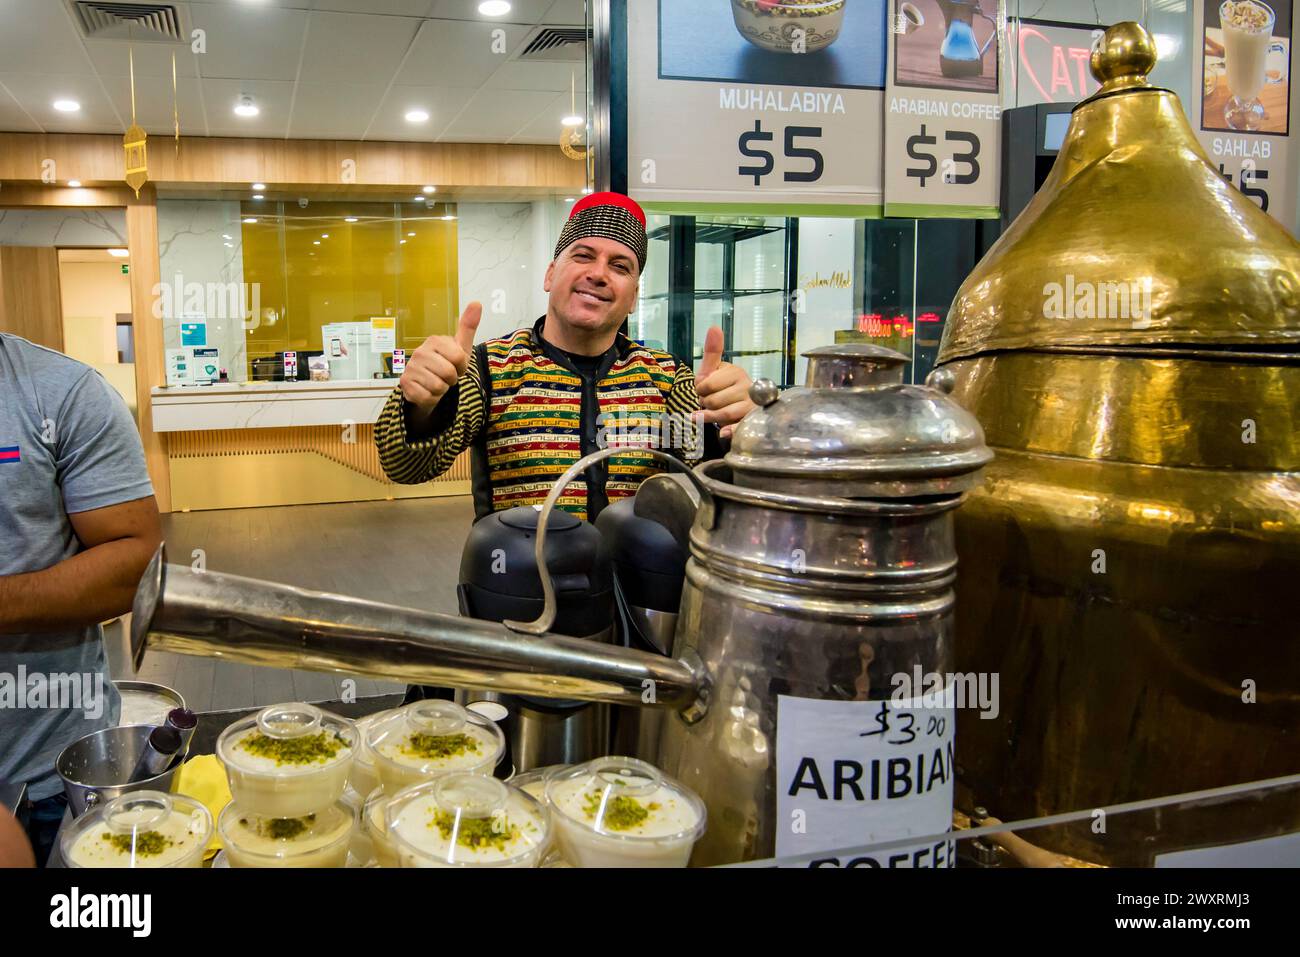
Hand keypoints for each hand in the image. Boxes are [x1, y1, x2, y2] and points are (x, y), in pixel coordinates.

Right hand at [400, 302, 481, 412]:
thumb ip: (468, 326)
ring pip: (439, 387)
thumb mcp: (460, 347)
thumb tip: (476, 303)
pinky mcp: (405, 385)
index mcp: (434, 341)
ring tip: (437, 382)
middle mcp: (420, 352)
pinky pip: (428, 397)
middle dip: (452, 379)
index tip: (456, 365)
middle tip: (446, 376)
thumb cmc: (446, 363)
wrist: (426, 384)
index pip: (459, 357)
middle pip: (449, 373)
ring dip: (442, 389)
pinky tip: (428, 390)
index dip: (462, 366)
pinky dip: (432, 398)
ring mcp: (410, 368)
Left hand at [694, 326, 755, 440]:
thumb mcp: (713, 371)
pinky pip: (740, 427)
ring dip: (710, 417)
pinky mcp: (751, 423)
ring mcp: (751, 406)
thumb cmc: (722, 389)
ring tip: (710, 414)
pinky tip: (723, 433)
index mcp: (737, 372)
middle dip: (705, 404)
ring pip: (723, 414)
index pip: (706, 384)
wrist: (737, 409)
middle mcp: (748, 387)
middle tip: (709, 402)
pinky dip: (731, 430)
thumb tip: (714, 327)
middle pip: (713, 401)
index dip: (699, 390)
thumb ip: (713, 352)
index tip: (703, 390)